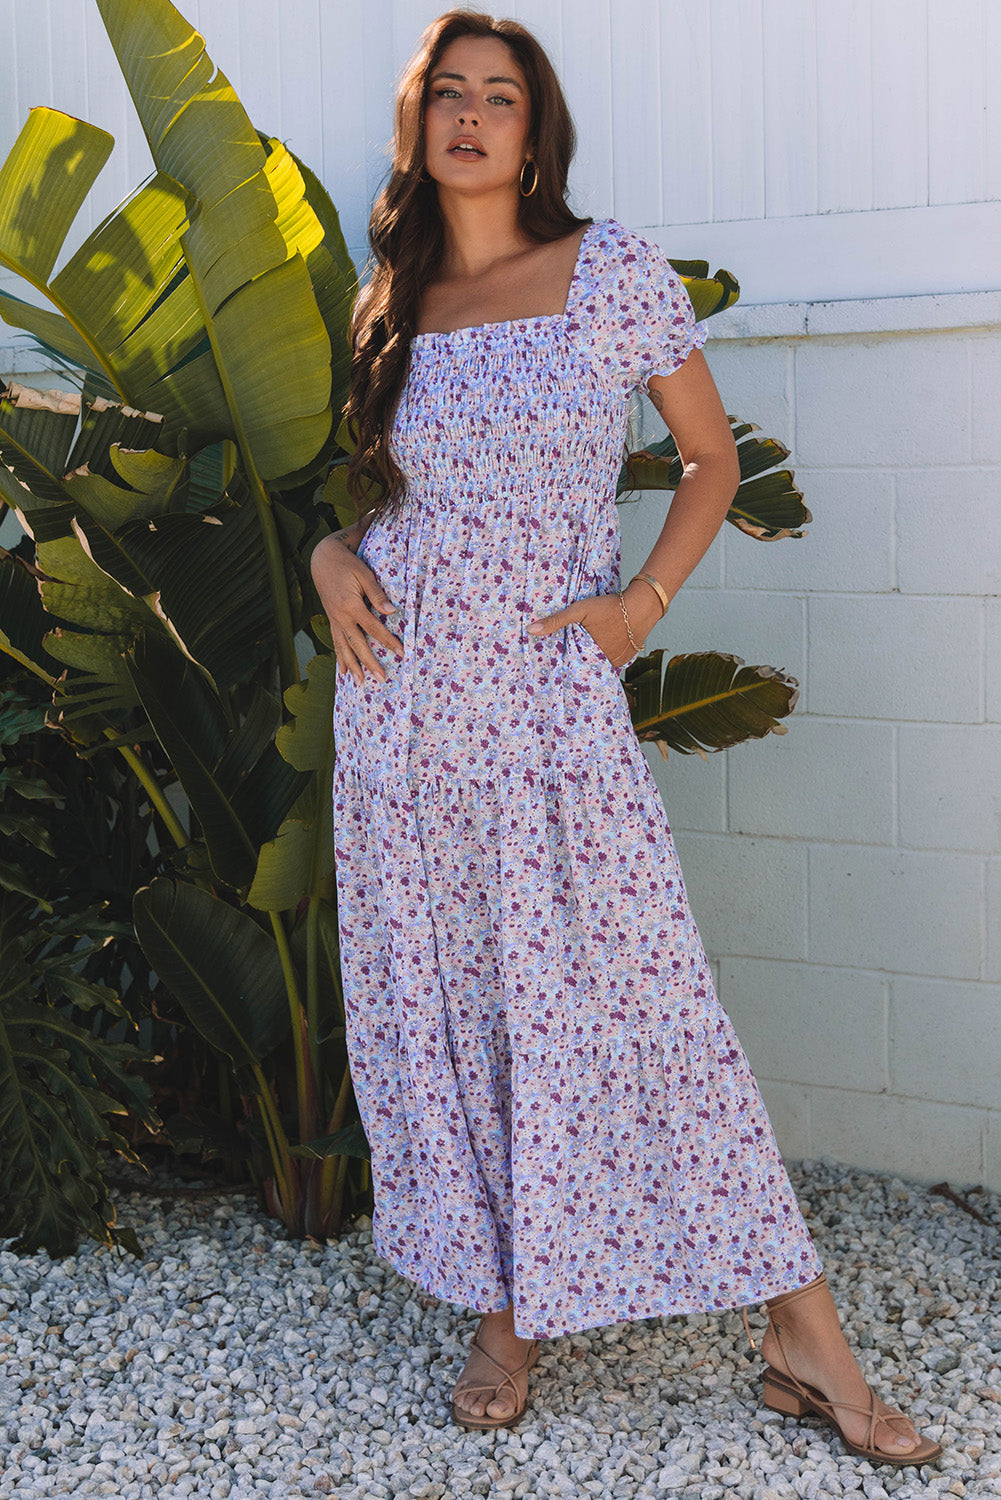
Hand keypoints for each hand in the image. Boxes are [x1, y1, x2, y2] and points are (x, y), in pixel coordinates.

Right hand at [310, 534, 403, 685]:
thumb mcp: (364, 574)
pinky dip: (340, 658)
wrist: (322, 559)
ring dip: (352, 667)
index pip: (373, 628)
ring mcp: (334, 620)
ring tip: (360, 683)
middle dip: (370, 663)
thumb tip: (392, 611)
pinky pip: (335, 642)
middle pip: (357, 645)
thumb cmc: (347, 564)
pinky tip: (343, 672)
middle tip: (382, 679)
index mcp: (350, 605)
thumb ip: (377, 594)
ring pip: (343, 648)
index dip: (388, 641)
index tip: (402, 653)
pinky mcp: (331, 620)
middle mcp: (340, 617)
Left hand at [526, 583, 662, 668]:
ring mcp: (617, 662)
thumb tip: (530, 630)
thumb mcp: (579, 610)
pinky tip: (601, 647)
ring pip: (599, 664)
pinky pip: (611, 661)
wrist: (642, 605)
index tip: (554, 666)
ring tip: (584, 652)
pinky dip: (605, 656)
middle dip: (577, 662)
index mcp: (591, 655)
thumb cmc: (609, 607)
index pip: (572, 666)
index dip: (564, 665)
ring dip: (592, 659)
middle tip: (569, 657)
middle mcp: (605, 663)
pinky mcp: (626, 658)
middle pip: (586, 666)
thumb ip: (556, 621)